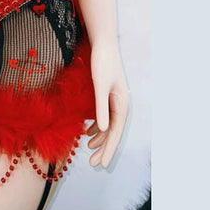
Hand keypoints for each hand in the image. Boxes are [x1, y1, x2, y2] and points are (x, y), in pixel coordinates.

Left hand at [86, 39, 129, 168]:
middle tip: (93, 164)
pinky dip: (97, 126)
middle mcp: (121, 105)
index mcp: (122, 105)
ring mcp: (115, 100)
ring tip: (89, 150)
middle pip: (112, 132)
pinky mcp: (108, 95)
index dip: (109, 150)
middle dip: (104, 148)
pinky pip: (104, 116)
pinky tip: (88, 132)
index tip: (102, 164)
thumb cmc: (102, 63)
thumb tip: (101, 129)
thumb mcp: (99, 86)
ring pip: (108, 125)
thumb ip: (100, 107)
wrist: (103, 44)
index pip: (115, 133)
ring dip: (100, 138)